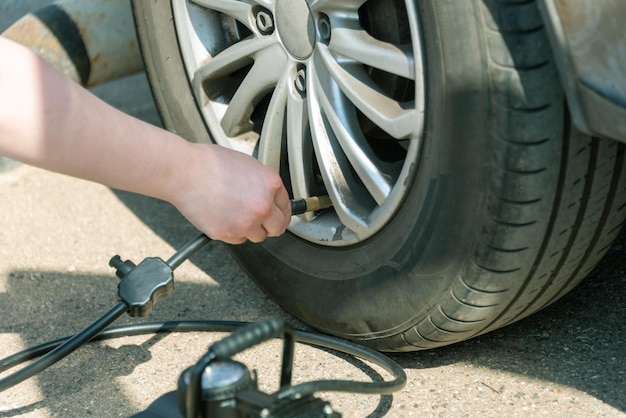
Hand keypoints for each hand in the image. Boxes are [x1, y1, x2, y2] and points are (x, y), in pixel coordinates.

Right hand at [168, 143, 290, 243]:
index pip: (286, 207)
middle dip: (270, 226)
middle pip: (278, 228)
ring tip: (234, 213)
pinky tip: (222, 216)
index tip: (276, 215)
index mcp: (271, 184)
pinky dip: (232, 232)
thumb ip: (262, 184)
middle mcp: (263, 206)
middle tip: (261, 222)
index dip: (280, 211)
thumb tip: (268, 196)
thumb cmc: (209, 163)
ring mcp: (247, 222)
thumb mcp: (247, 165)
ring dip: (249, 229)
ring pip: (257, 236)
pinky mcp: (229, 234)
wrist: (185, 172)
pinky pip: (237, 239)